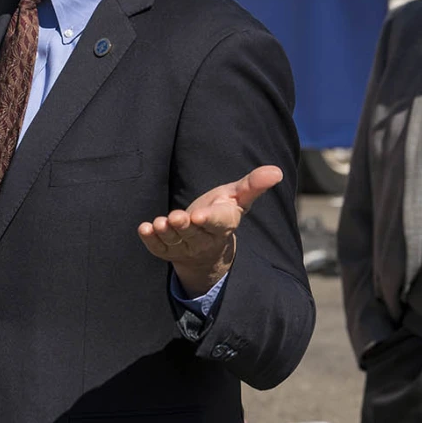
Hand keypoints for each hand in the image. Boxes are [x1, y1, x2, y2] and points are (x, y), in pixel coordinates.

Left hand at [137, 166, 282, 296]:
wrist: (205, 243)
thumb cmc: (221, 211)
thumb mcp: (237, 196)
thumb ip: (253, 184)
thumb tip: (276, 171)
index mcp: (223, 224)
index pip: (218, 223)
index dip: (209, 219)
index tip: (200, 215)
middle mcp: (204, 238)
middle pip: (194, 233)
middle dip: (184, 226)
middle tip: (176, 217)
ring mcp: (185, 247)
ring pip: (176, 241)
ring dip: (166, 233)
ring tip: (159, 223)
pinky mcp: (167, 251)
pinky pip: (159, 248)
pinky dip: (150, 240)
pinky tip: (144, 228)